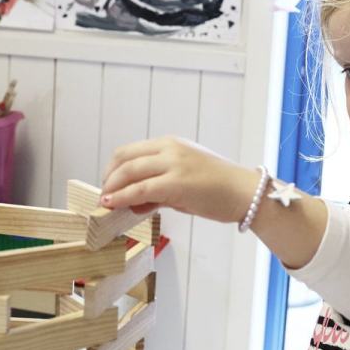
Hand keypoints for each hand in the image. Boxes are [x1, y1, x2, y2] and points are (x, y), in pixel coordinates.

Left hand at [100, 136, 257, 222]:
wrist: (245, 193)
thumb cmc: (218, 189)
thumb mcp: (183, 181)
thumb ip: (158, 189)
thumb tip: (134, 202)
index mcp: (170, 144)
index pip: (129, 151)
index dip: (112, 169)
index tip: (108, 185)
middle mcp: (169, 149)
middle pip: (124, 158)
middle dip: (108, 178)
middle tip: (104, 195)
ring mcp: (173, 164)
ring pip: (129, 171)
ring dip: (112, 188)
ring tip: (106, 202)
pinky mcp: (177, 183)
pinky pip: (141, 189)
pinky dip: (123, 197)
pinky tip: (114, 205)